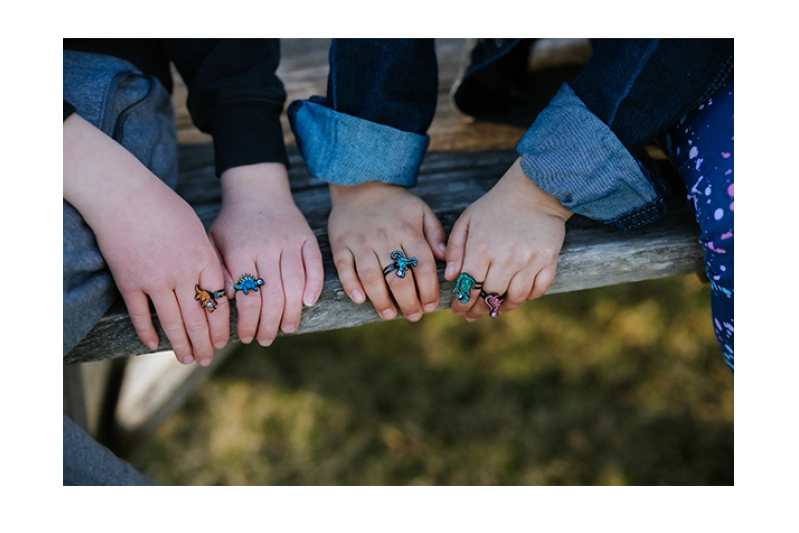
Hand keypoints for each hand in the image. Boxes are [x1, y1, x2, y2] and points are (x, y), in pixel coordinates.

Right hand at [63, 114, 228, 365]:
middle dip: (204, 343)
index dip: (222, 326)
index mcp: (204, 259)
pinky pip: (140, 314)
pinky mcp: (129, 282)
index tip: (224, 340)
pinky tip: (153, 344)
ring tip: (187, 360)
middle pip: (198, 318)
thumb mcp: (196, 230)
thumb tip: (216, 287)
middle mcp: (182, 273)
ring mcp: (154, 280)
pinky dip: (147, 331)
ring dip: (181, 344)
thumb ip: (207, 260)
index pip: (219, 303)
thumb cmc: (164, 207)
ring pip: (171, 322)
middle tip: (207, 359)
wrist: (123, 194)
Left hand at [209, 163, 322, 345]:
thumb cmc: (232, 224)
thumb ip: (219, 272)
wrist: (257, 190)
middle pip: (273, 296)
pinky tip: (308, 303)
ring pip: (295, 285)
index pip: (247, 297)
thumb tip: (227, 301)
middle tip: (266, 339)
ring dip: (292, 311)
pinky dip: (314, 286)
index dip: (248, 322)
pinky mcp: (306, 237)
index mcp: (240, 252)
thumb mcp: (214, 244)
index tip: (246, 336)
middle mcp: (266, 247)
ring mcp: (289, 242)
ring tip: (287, 328)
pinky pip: (314, 265)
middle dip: (270, 324)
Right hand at [328, 182, 445, 321]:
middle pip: (398, 277)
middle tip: (413, 315)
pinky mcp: (341, 244)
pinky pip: (345, 269)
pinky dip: (352, 286)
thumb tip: (446, 260)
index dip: (428, 290)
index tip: (430, 305)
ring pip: (371, 277)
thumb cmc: (396, 203)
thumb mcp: (421, 211)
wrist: (360, 183)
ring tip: (389, 314)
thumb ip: (435, 235)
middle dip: (408, 302)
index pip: (422, 266)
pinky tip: (361, 300)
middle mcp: (384, 237)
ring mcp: (361, 241)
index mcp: (408, 231)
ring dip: (381, 300)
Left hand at [445, 158, 572, 319]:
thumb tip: (451, 277)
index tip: (459, 310)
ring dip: (503, 307)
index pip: (469, 286)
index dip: (462, 303)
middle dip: (479, 310)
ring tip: (494, 309)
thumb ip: (455, 249)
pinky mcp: (548, 259)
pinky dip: (528, 297)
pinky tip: (517, 296)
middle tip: (473, 315)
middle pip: (490, 296)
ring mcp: (530, 260)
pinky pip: (539, 289)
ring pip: (516, 298)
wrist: (532, 191)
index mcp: (482, 248)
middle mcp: (506, 257)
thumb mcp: (467, 221)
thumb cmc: (494, 207)